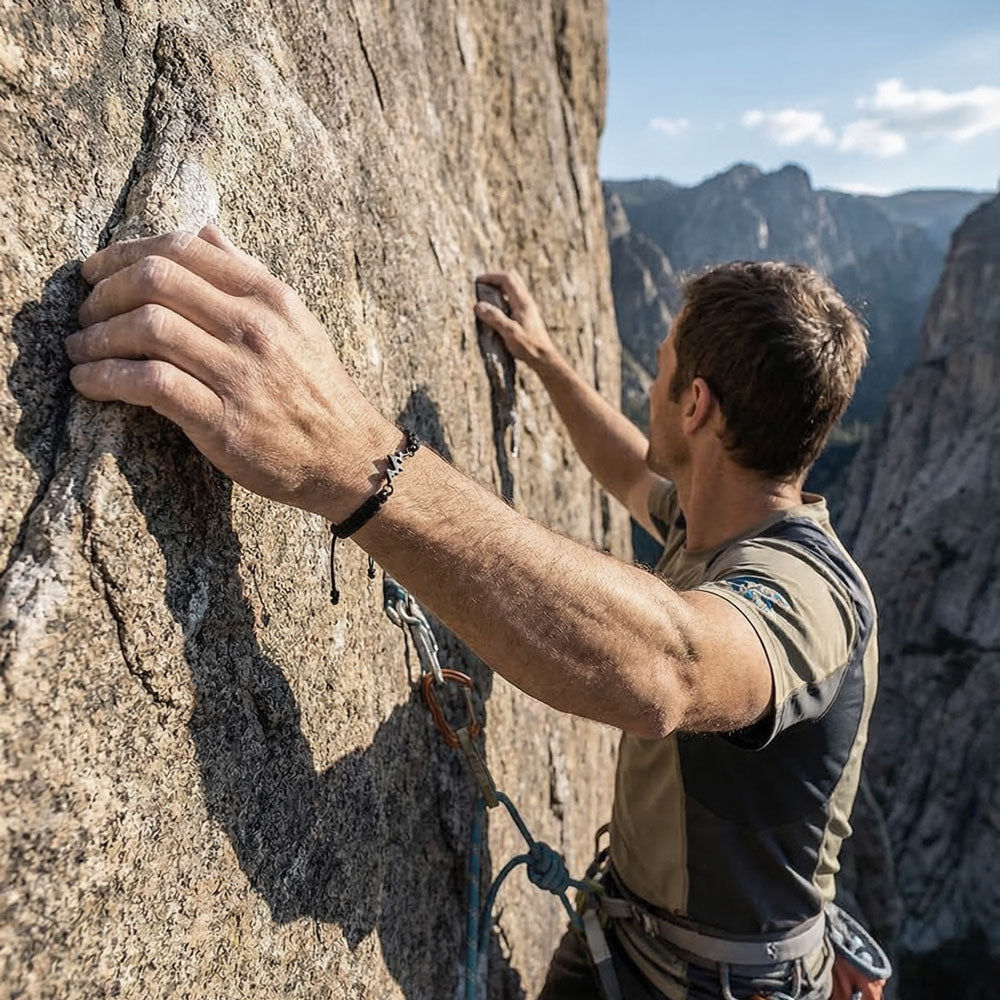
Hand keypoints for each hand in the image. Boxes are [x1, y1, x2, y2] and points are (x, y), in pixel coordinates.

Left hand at [67, 226, 397, 520]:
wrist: (347, 456)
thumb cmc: (315, 388)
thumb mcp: (296, 321)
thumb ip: (247, 274)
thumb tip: (204, 231)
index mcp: (268, 296)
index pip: (182, 249)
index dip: (124, 253)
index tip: (96, 272)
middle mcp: (254, 327)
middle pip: (155, 281)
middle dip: (102, 294)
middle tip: (84, 314)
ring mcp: (239, 373)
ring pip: (146, 328)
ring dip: (96, 337)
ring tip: (79, 350)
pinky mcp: (222, 420)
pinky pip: (149, 384)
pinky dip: (105, 378)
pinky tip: (87, 383)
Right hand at [474, 270, 559, 368]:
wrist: (544, 357)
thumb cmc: (529, 347)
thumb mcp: (510, 333)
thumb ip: (495, 318)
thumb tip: (478, 305)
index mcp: (523, 302)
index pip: (507, 279)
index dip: (491, 277)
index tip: (477, 281)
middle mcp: (526, 301)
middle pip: (512, 278)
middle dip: (495, 278)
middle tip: (482, 284)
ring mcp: (528, 307)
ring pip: (513, 288)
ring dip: (499, 287)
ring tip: (486, 295)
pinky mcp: (527, 315)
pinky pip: (514, 298)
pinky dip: (503, 297)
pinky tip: (496, 308)